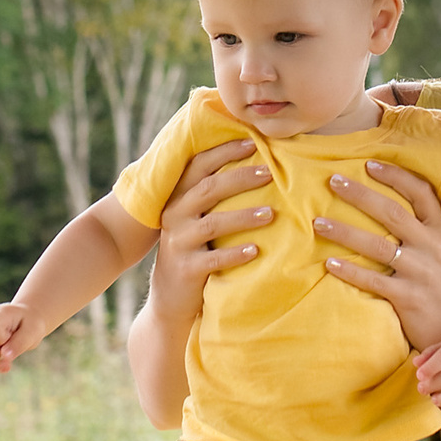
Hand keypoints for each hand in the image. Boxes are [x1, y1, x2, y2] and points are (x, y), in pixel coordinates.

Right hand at [146, 140, 272, 323]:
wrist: (170, 298)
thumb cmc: (195, 249)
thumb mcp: (196, 219)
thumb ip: (214, 196)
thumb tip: (258, 164)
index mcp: (179, 197)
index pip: (199, 165)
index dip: (224, 151)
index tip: (253, 142)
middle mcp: (175, 215)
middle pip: (208, 188)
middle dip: (240, 178)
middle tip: (270, 172)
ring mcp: (178, 243)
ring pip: (213, 223)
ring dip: (244, 216)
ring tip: (270, 214)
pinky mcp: (186, 269)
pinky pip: (213, 259)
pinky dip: (235, 254)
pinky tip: (256, 251)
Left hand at [319, 160, 440, 350]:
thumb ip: (421, 231)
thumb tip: (383, 206)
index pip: (421, 193)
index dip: (395, 176)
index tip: (369, 164)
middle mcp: (433, 247)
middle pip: (393, 213)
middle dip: (360, 194)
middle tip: (332, 181)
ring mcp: (421, 273)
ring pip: (377, 245)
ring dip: (345, 232)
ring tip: (318, 223)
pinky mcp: (408, 298)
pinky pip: (373, 280)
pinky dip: (349, 271)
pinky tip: (329, 264)